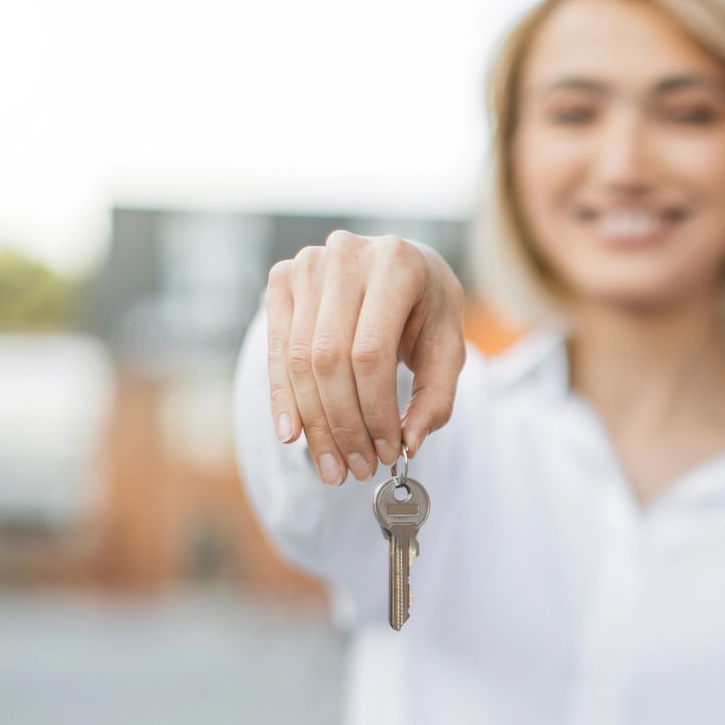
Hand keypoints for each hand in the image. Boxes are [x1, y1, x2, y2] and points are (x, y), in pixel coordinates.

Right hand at [263, 230, 466, 484]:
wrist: (396, 267)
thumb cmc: (426, 309)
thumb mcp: (447, 348)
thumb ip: (437, 396)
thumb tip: (410, 443)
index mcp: (396, 263)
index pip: (371, 352)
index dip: (375, 410)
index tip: (387, 453)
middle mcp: (346, 256)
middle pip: (330, 359)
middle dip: (344, 424)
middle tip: (357, 469)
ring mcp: (308, 265)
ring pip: (300, 360)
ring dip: (315, 423)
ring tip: (333, 466)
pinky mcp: (281, 280)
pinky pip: (276, 351)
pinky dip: (283, 398)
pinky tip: (293, 435)